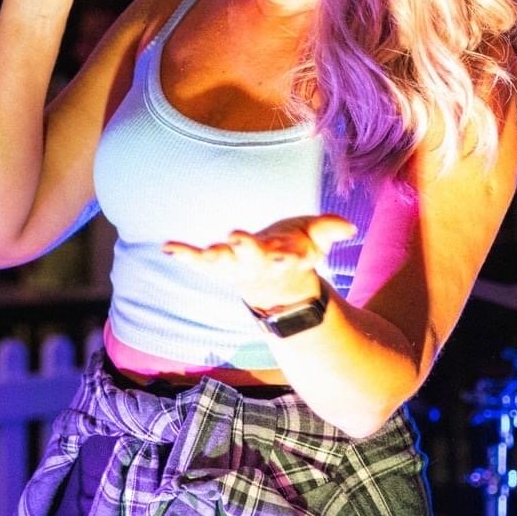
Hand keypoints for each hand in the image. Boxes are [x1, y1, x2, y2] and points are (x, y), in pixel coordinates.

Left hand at [162, 214, 356, 315]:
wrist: (275, 288)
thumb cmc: (293, 251)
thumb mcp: (314, 239)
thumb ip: (328, 229)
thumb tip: (349, 227)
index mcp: (286, 256)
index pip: (291, 254)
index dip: (292, 254)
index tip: (296, 255)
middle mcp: (260, 263)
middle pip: (254, 256)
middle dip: (246, 246)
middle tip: (236, 236)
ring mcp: (237, 266)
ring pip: (226, 261)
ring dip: (214, 255)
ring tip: (205, 250)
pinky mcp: (218, 265)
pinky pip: (198, 261)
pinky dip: (184, 254)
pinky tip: (167, 247)